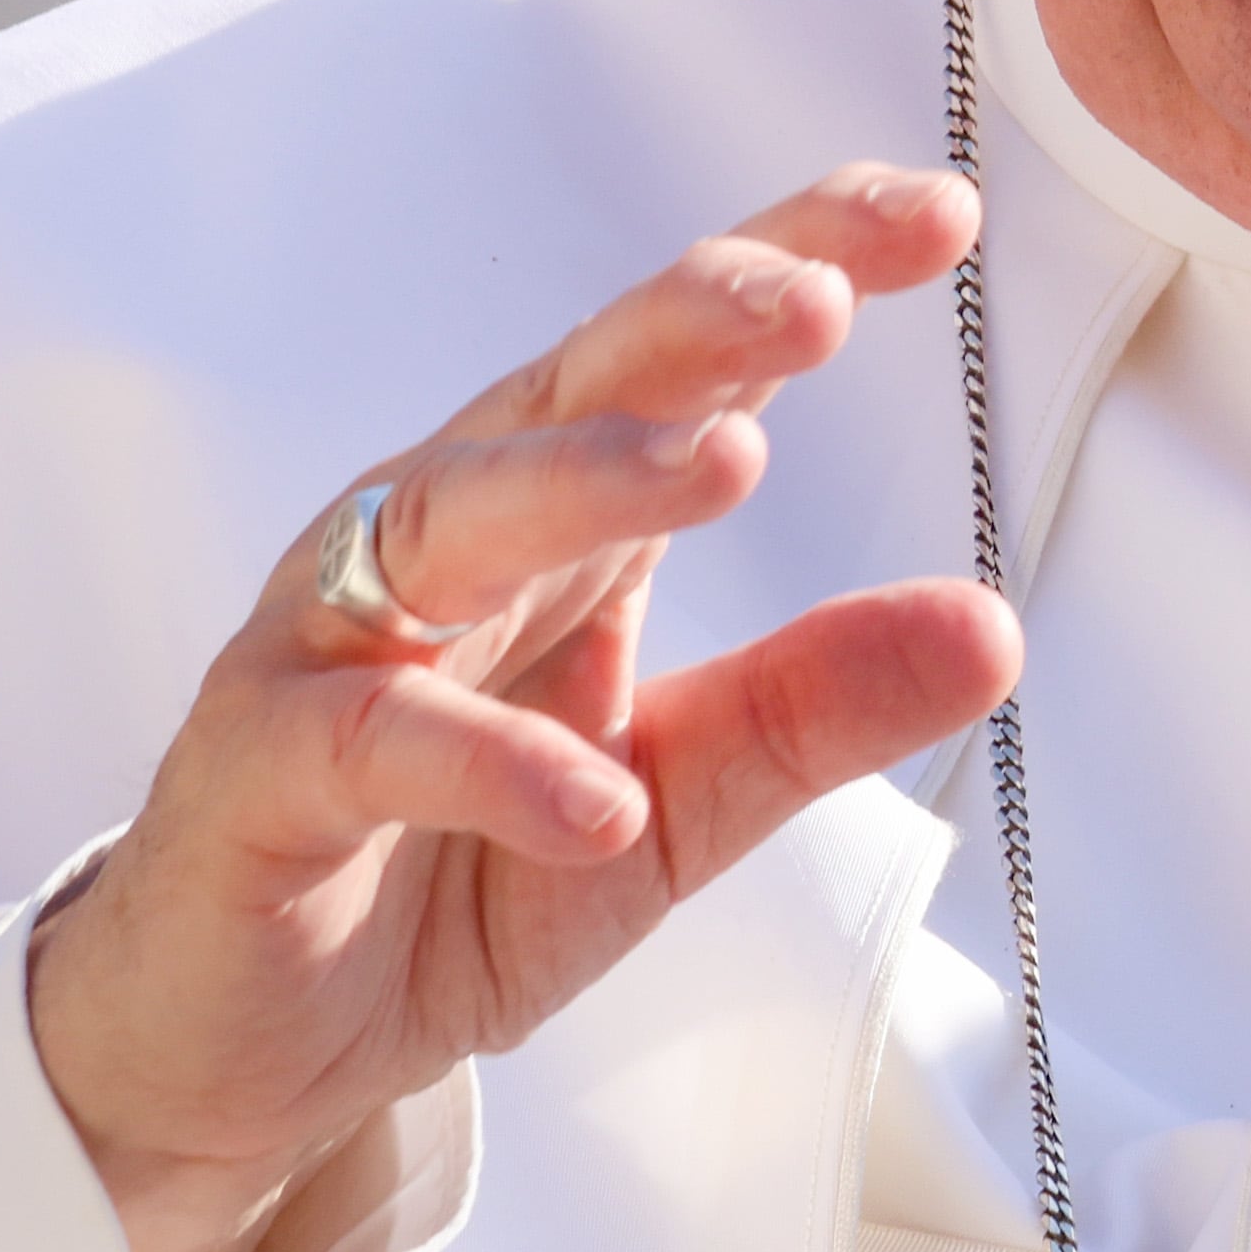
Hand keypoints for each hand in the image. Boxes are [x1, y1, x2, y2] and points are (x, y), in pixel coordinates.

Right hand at [26, 163, 1016, 1251]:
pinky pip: (372, 738)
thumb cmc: (467, 868)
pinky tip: (595, 800)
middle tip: (820, 298)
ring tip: (730, 463)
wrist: (255, 1038)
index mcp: (567, 512)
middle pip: (575, 384)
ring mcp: (337, 636)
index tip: (940, 214)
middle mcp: (450, 532)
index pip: (690, 353)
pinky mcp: (260, 769)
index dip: (801, 261)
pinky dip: (489, 761)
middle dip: (696, 320)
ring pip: (458, 513)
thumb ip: (816, 705)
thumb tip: (995, 627)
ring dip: (591, 478)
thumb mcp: (684, 795)